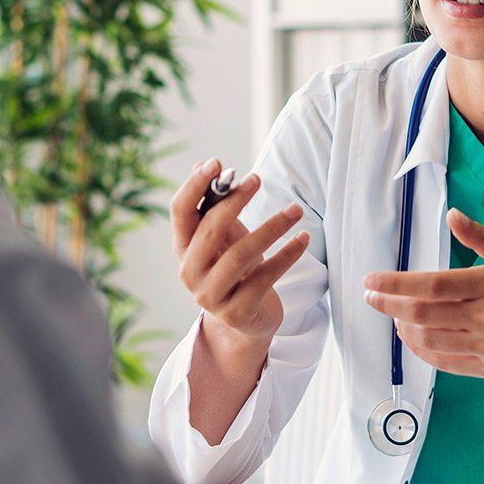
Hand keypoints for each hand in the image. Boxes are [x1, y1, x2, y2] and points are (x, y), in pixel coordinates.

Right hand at [169, 158, 309, 346]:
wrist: (248, 320)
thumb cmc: (236, 269)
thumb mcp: (225, 237)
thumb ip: (215, 205)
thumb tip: (203, 164)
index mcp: (183, 248)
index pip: (179, 212)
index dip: (194, 186)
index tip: (217, 163)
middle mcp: (190, 273)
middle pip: (209, 231)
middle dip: (234, 202)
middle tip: (256, 179)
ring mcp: (211, 296)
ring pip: (240, 255)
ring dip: (271, 227)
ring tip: (295, 210)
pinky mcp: (237, 312)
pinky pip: (265, 278)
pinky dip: (287, 256)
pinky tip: (303, 238)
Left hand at [362, 208, 483, 384]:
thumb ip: (482, 237)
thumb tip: (452, 216)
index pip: (432, 284)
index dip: (396, 283)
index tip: (372, 279)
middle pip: (423, 314)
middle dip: (388, 304)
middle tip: (370, 296)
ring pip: (429, 340)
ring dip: (402, 327)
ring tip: (392, 313)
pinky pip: (444, 362)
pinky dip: (421, 350)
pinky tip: (410, 337)